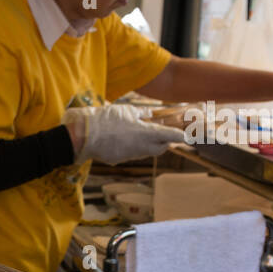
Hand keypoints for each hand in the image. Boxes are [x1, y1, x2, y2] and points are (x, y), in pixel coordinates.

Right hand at [65, 104, 184, 165]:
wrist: (84, 135)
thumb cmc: (106, 119)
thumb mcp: (127, 111)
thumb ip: (142, 114)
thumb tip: (150, 114)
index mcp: (146, 133)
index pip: (169, 135)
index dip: (180, 136)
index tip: (188, 137)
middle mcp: (142, 147)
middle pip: (161, 148)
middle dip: (164, 142)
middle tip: (163, 133)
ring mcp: (131, 155)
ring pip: (146, 152)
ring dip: (148, 144)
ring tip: (141, 134)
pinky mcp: (119, 160)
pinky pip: (131, 154)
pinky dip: (132, 147)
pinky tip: (123, 139)